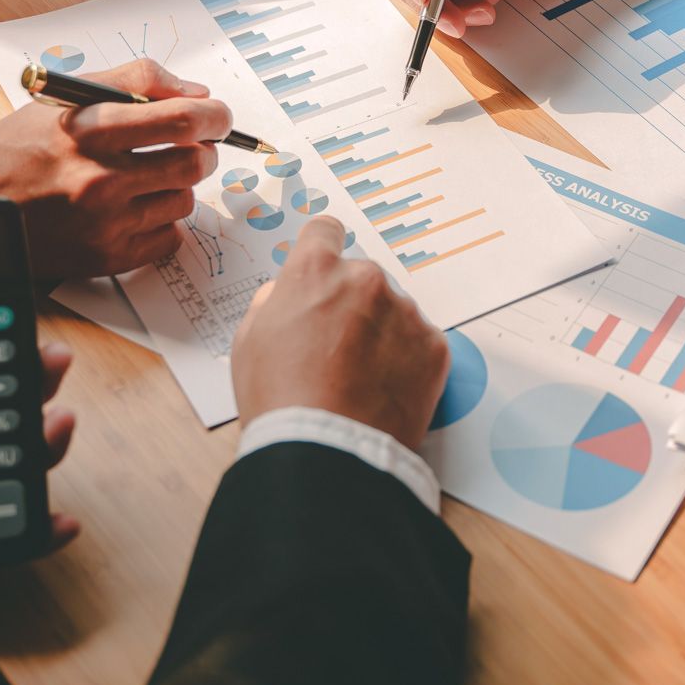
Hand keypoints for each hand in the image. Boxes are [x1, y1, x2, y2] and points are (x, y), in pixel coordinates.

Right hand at [0, 59, 232, 278]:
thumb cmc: (20, 146)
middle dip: (203, 151)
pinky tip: (137, 209)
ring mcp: (104, 223)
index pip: (180, 119)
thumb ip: (136, 82)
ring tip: (149, 178)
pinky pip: (169, 238)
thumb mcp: (67, 96)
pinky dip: (163, 222)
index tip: (218, 116)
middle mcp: (99, 179)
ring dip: (179, 186)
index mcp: (89, 130)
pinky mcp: (106, 257)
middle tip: (192, 147)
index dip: (214, 115)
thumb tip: (197, 96)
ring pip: (184, 201)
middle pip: (193, 162)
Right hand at [231, 216, 450, 447]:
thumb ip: (274, 302)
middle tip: (336, 348)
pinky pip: (419, 342)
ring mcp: (405, 312)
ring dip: (380, 333)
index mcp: (316, 271)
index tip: (326, 266)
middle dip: (352, 303)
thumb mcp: (250, 340)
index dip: (322, 249)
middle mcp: (366, 280)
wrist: (326, 453)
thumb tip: (289, 295)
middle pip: (362, 278)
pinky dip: (405, 361)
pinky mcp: (434, 347)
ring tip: (359, 378)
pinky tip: (382, 389)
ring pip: (393, 311)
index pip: (325, 231)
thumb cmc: (280, 400)